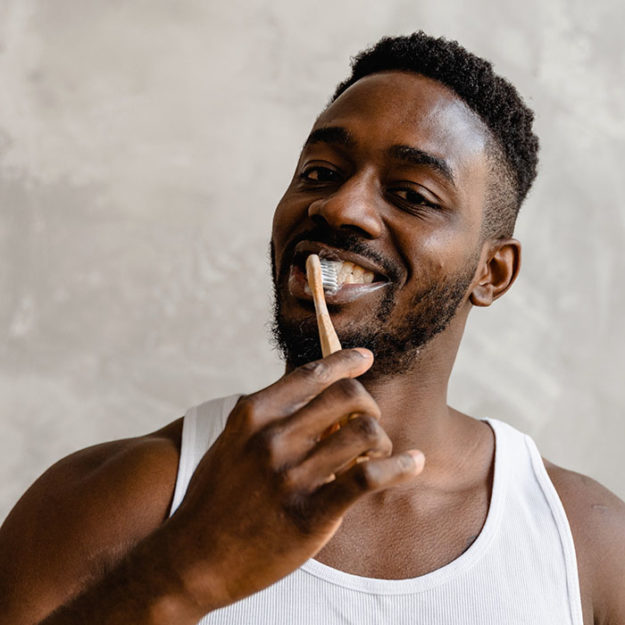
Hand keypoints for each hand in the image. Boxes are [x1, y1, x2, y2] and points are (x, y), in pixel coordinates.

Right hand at [162, 349, 424, 613]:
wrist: (190, 560)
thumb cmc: (213, 500)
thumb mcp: (229, 445)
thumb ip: (266, 421)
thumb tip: (312, 400)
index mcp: (252, 416)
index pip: (310, 373)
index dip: (344, 360)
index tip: (365, 357)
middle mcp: (272, 439)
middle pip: (346, 396)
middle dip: (368, 403)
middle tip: (368, 421)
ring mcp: (290, 477)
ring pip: (363, 431)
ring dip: (382, 439)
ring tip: (378, 453)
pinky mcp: (309, 514)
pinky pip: (368, 479)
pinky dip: (399, 466)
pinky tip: (411, 464)